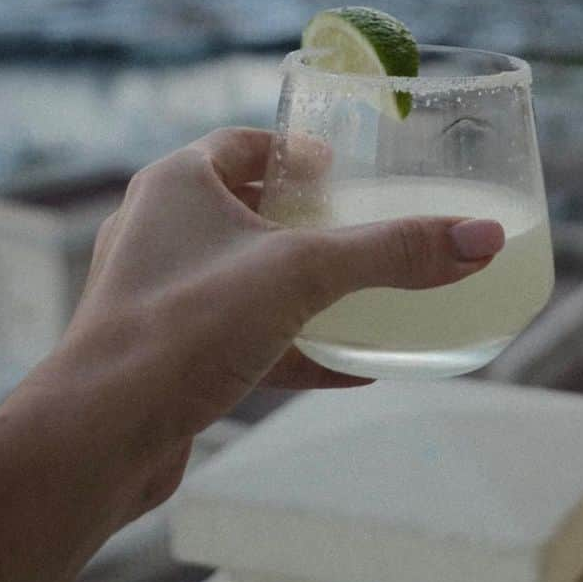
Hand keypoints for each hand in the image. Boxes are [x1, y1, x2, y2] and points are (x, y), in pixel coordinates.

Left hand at [54, 127, 504, 507]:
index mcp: (178, 184)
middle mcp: (160, 230)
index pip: (244, 145)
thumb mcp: (303, 276)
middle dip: (305, 220)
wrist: (99, 437)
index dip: (296, 150)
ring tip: (362, 293)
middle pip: (245, 208)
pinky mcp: (168, 354)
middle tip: (361, 227)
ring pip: (244, 277)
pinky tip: (351, 366)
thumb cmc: (185, 328)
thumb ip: (393, 254)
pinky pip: (242, 337)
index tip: (344, 169)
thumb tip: (483, 238)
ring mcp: (160, 296)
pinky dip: (293, 345)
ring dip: (299, 286)